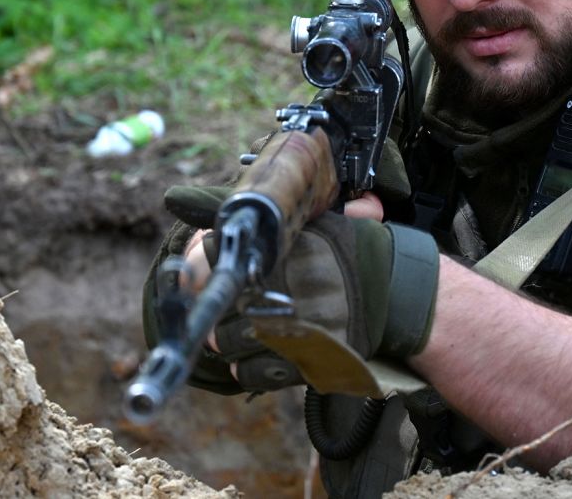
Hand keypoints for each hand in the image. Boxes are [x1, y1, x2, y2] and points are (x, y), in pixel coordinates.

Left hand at [161, 184, 439, 393]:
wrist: (395, 294)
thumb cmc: (347, 254)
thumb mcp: (305, 224)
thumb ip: (247, 216)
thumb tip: (177, 197)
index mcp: (275, 253)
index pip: (209, 258)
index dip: (204, 266)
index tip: (212, 269)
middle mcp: (276, 292)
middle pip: (213, 307)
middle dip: (216, 307)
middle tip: (235, 302)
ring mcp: (285, 331)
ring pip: (225, 343)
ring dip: (230, 338)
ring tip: (248, 327)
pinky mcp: (295, 363)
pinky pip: (247, 374)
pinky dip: (245, 367)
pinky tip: (259, 353)